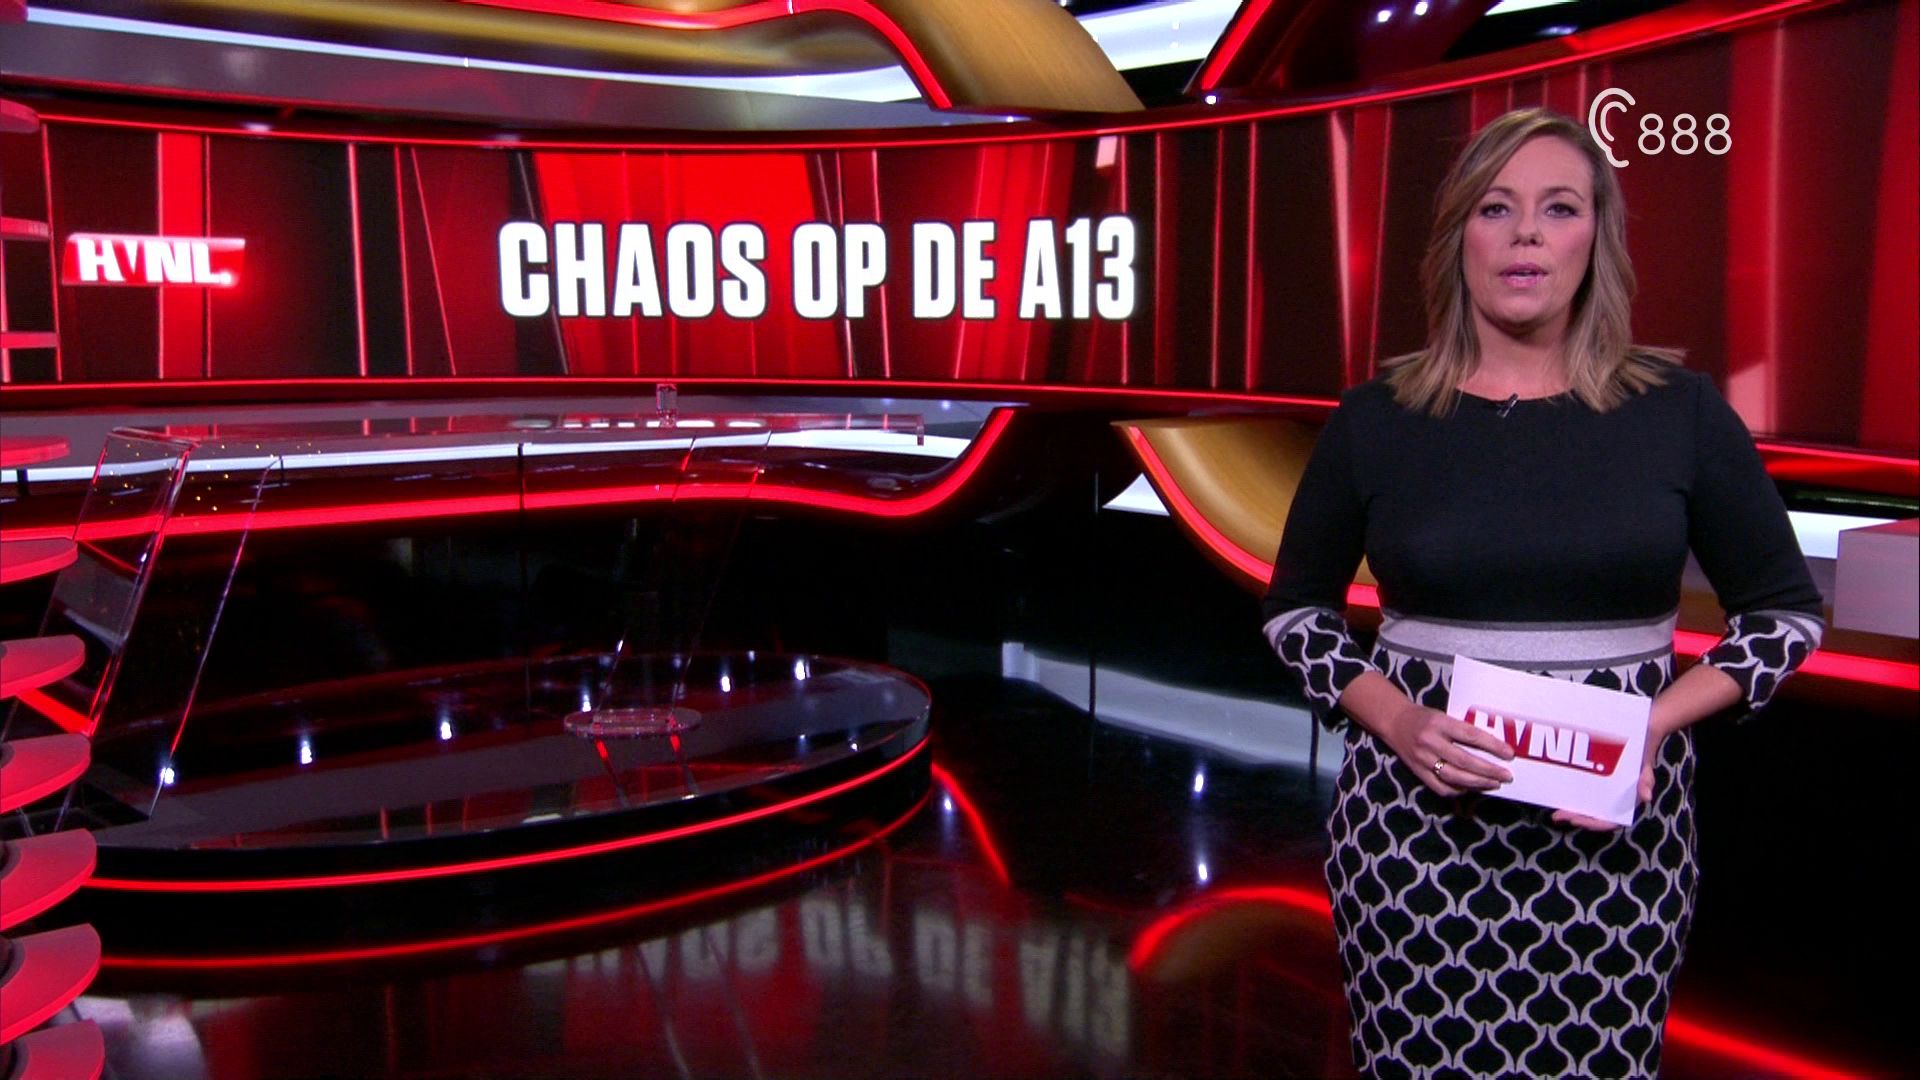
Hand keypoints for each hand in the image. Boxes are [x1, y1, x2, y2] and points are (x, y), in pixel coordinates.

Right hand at [1381, 701, 1514, 796]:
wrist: (1393, 721)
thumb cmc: (1424, 717)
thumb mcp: (1443, 716)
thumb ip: (1463, 730)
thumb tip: (1492, 748)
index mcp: (1439, 723)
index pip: (1470, 735)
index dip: (1492, 746)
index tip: (1509, 754)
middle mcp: (1430, 741)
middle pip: (1464, 760)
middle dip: (1489, 771)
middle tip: (1506, 775)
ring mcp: (1422, 759)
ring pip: (1454, 776)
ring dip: (1477, 783)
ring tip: (1494, 784)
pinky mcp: (1417, 772)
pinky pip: (1440, 787)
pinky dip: (1458, 790)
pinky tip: (1471, 788)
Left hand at [1551, 710, 1670, 831]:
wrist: (1640, 733)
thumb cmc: (1642, 751)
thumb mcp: (1645, 765)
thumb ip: (1646, 780)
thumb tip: (1647, 797)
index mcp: (1627, 802)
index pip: (1609, 821)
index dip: (1593, 824)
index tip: (1575, 820)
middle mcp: (1614, 800)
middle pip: (1593, 817)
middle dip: (1575, 817)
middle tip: (1557, 815)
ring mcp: (1603, 792)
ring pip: (1586, 808)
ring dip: (1571, 811)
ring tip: (1555, 812)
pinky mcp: (1595, 781)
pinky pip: (1582, 793)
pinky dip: (1571, 796)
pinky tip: (1557, 793)